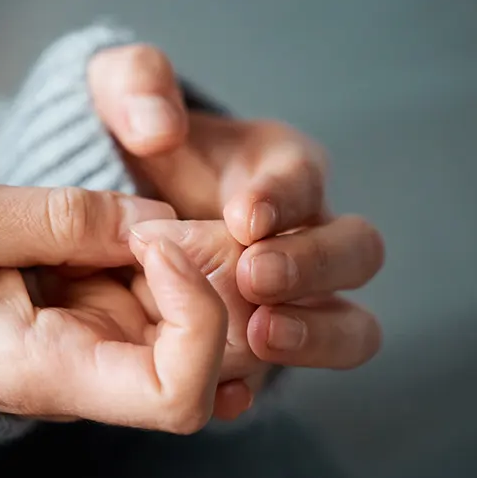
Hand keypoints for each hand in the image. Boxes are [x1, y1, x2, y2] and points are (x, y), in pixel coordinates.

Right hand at [0, 183, 228, 433]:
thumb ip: (65, 218)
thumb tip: (157, 219)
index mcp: (47, 373)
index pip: (176, 397)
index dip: (197, 321)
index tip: (158, 244)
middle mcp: (89, 378)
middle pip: (205, 363)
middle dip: (214, 285)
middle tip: (180, 218)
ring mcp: (101, 351)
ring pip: (195, 329)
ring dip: (199, 267)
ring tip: (160, 217)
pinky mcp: (102, 322)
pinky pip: (165, 300)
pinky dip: (174, 259)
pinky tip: (148, 226)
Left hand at [87, 45, 385, 407]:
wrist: (120, 210)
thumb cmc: (136, 148)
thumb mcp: (124, 98)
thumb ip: (136, 86)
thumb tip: (159, 126)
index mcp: (281, 170)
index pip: (306, 178)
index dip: (283, 198)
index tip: (243, 217)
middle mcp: (305, 234)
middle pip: (356, 252)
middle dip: (312, 266)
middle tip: (254, 277)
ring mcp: (295, 298)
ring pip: (351, 324)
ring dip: (316, 334)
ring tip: (260, 337)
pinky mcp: (265, 344)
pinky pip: (289, 374)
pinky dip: (262, 385)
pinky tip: (226, 391)